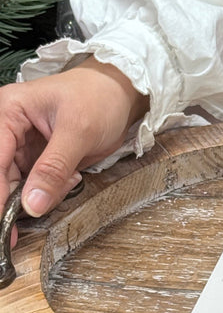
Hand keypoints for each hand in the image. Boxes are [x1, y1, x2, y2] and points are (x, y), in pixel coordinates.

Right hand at [0, 56, 148, 223]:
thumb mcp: (78, 132)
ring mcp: (22, 145)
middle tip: (35, 211)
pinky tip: (72, 176)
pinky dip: (53, 189)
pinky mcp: (38, 158)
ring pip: (18, 185)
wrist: (122, 94)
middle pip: (1, 175)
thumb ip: (53, 169)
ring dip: (43, 191)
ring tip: (70, 176)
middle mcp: (8, 128)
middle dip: (21, 194)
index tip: (4, 219)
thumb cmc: (99, 97)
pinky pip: (36, 185)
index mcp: (8, 111)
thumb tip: (33, 203)